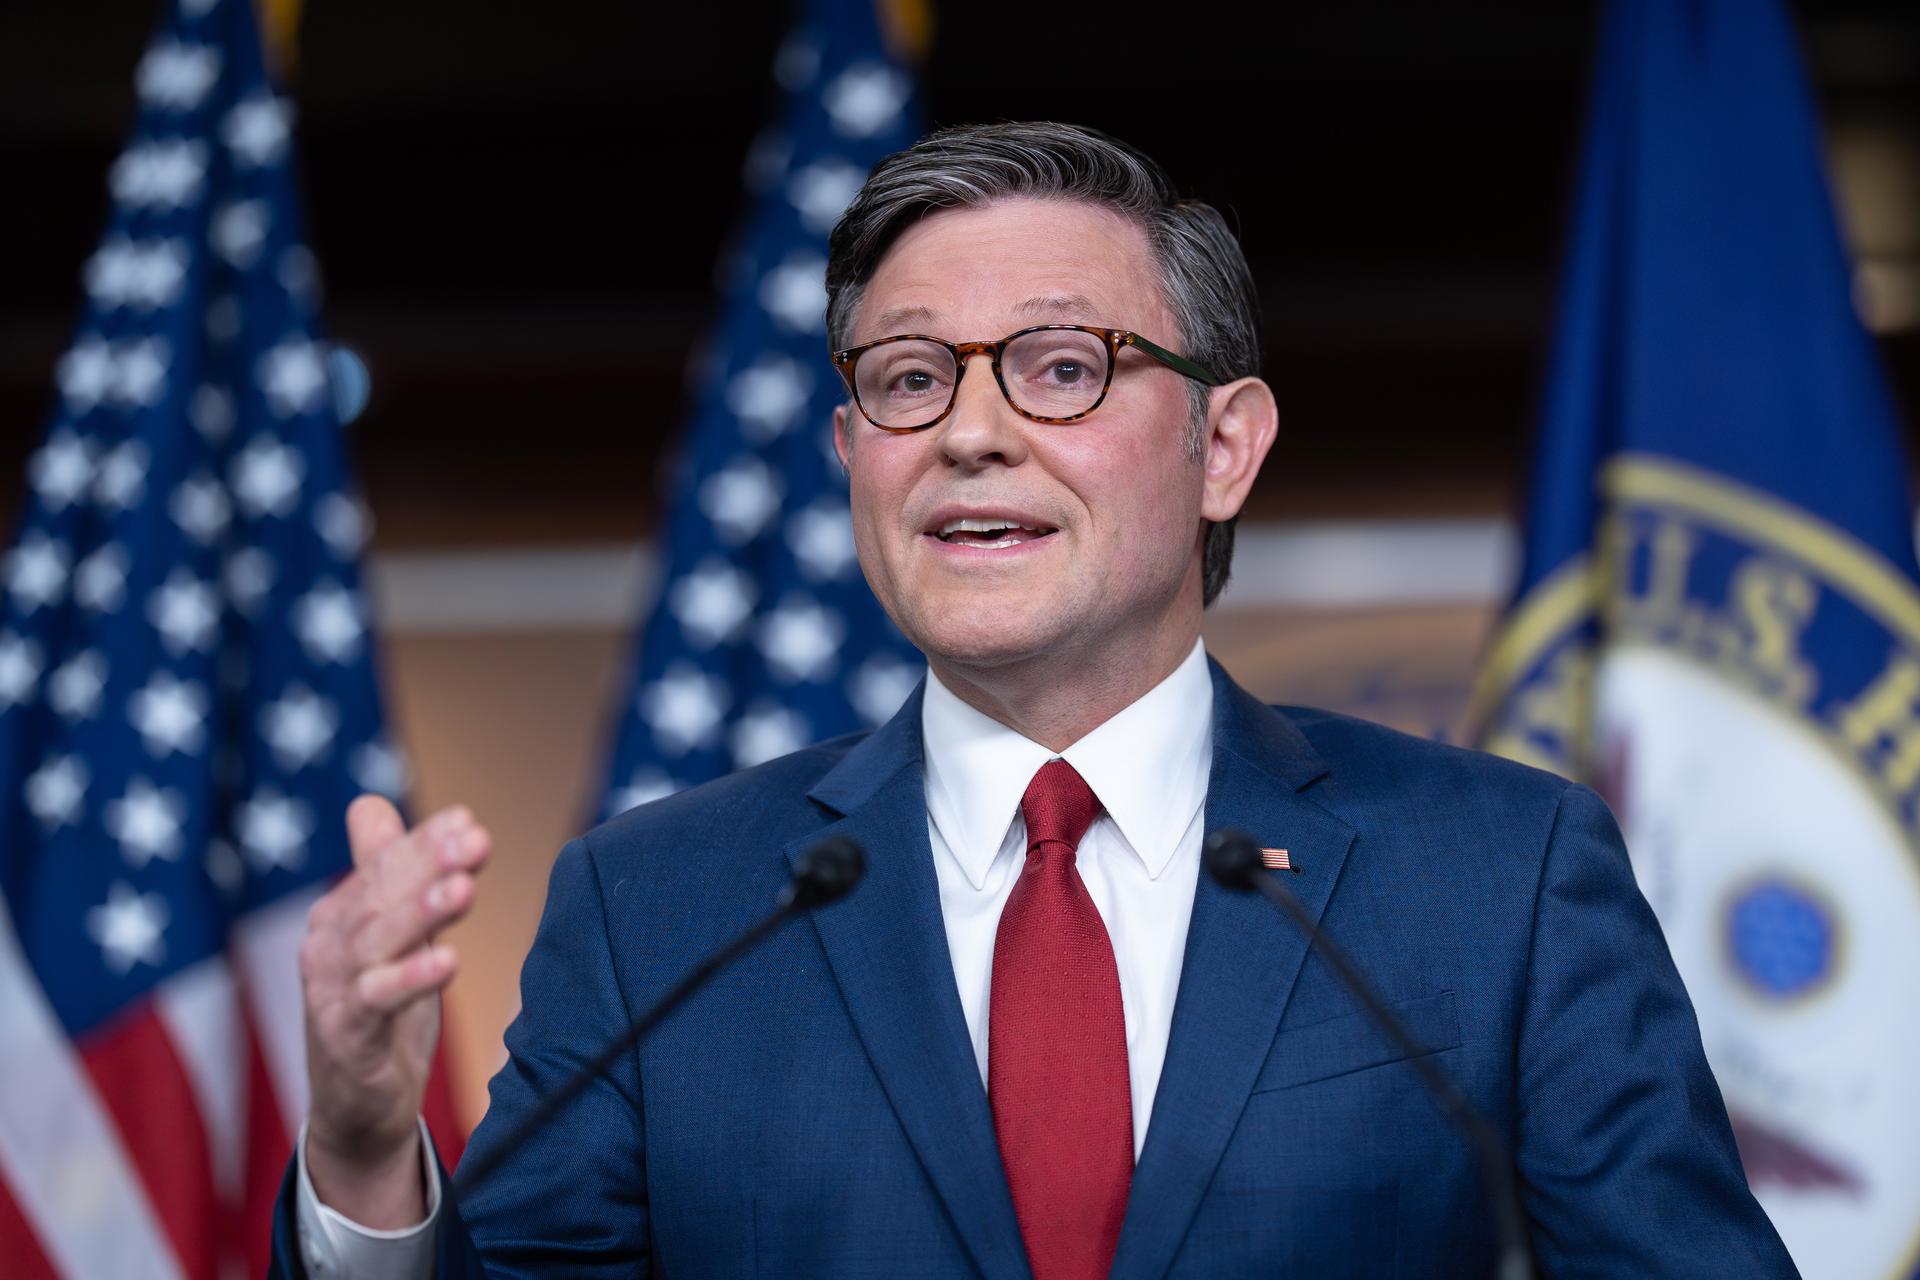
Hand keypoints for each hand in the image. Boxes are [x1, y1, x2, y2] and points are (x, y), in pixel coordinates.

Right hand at [300, 795, 490, 1226]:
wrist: (358, 1105)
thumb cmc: (380, 1009)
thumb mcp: (392, 936)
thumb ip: (387, 873)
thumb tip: (370, 802)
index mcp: (343, 913)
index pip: (385, 865)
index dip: (426, 842)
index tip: (471, 821)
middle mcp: (330, 943)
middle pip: (382, 893)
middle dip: (429, 864)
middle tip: (476, 840)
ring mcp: (331, 990)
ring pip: (377, 941)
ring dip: (422, 912)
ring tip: (465, 890)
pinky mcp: (343, 1036)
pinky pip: (375, 1002)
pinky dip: (410, 980)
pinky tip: (449, 962)